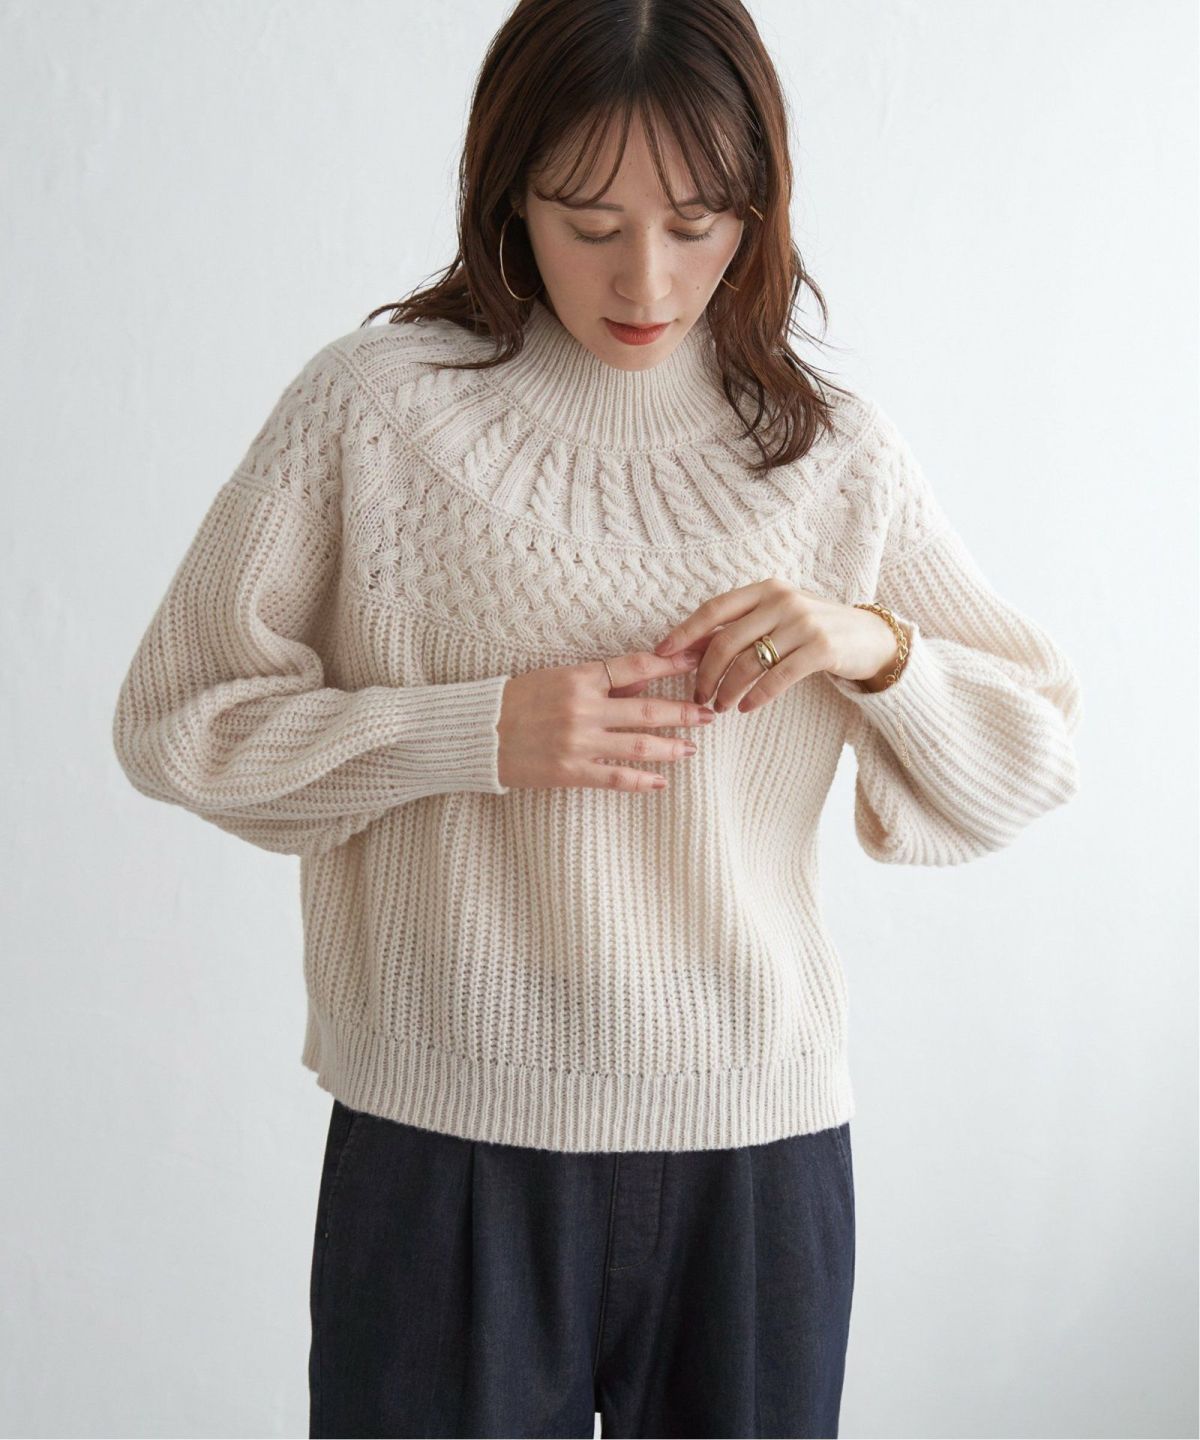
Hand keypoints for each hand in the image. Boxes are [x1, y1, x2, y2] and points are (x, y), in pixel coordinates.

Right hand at [497, 647, 716, 791]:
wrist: (476, 733)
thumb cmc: (515, 701)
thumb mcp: (557, 677)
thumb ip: (599, 680)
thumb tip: (644, 676)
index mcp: (579, 678)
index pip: (636, 667)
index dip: (671, 665)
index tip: (698, 663)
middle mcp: (583, 708)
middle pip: (648, 709)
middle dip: (684, 712)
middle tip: (709, 713)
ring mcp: (579, 742)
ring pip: (639, 745)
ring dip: (671, 747)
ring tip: (692, 748)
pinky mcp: (570, 771)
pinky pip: (615, 778)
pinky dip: (642, 781)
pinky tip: (661, 783)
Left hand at [653, 577, 904, 712]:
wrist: (870, 637)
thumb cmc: (812, 630)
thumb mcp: (776, 619)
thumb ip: (738, 627)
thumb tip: (687, 648)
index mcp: (766, 589)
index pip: (714, 608)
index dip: (684, 631)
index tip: (661, 653)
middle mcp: (782, 600)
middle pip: (726, 640)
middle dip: (705, 672)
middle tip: (698, 695)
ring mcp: (803, 623)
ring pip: (749, 662)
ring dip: (728, 689)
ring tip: (720, 706)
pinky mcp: (821, 648)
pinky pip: (777, 677)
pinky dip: (757, 696)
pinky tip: (747, 708)